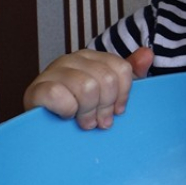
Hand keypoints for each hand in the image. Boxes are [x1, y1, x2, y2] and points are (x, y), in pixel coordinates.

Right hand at [23, 47, 153, 129]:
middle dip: (105, 106)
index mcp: (91, 58)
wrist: (44, 130)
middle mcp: (72, 59)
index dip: (123, 94)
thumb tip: (148, 54)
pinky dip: (68, 111)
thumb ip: (128, 74)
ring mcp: (52, 72)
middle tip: (99, 121)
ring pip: (87, 87)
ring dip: (88, 112)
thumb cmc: (78, 111)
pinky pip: (62, 97)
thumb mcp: (108, 93)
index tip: (116, 110)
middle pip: (106, 79)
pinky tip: (65, 116)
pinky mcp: (37, 89)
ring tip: (84, 122)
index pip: (121, 68)